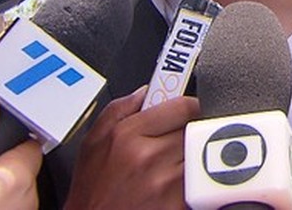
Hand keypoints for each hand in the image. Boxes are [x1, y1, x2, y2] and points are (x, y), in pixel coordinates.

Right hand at [65, 87, 200, 209]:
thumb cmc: (91, 191)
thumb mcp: (92, 143)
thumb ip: (118, 109)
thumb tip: (144, 92)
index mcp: (128, 135)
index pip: (182, 106)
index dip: (188, 108)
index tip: (187, 113)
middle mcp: (149, 156)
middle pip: (194, 130)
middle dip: (188, 134)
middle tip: (176, 144)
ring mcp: (165, 182)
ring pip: (200, 156)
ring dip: (193, 158)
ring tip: (175, 166)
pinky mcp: (178, 204)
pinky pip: (200, 182)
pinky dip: (194, 182)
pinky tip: (175, 186)